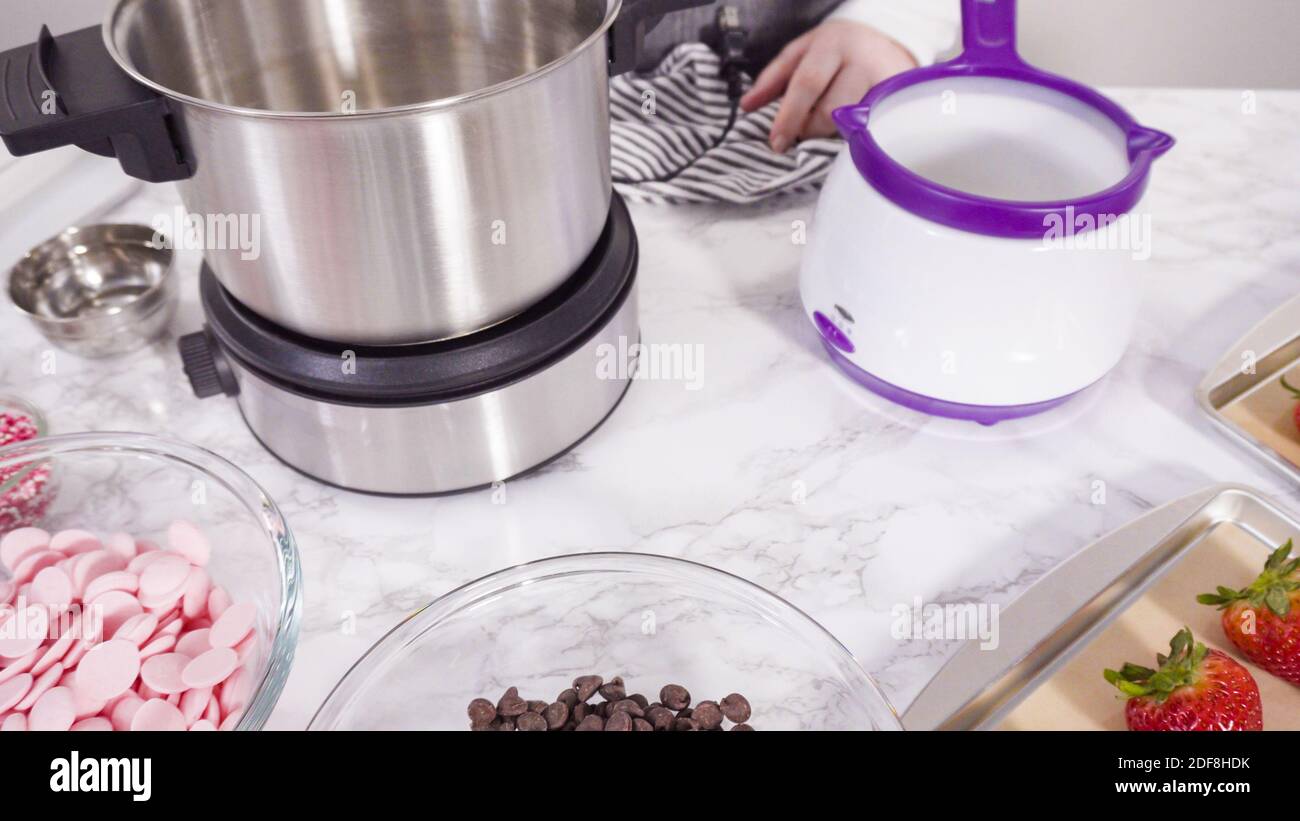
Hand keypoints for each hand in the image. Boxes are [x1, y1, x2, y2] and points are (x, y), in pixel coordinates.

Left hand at [740, 21, 916, 153]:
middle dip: (809, 130)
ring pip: (854, 123)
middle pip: (832, 108)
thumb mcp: (803, 53)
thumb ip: (773, 78)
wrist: (886, 41)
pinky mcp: (899, 102)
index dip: (789, 116)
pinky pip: (873, 129)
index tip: (776, 142)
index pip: (807, 83)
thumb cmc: (835, 51)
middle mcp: (861, 60)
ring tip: (822, 134)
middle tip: (800, 139)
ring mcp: (885, 81)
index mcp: (831, 43)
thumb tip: (746, 105)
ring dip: (831, 136)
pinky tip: (846, 138)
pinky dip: (855, 139)